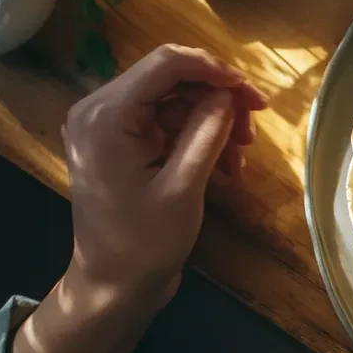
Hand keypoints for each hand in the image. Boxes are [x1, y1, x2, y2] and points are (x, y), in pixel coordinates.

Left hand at [8, 45, 266, 352]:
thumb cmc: (144, 244)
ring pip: (173, 99)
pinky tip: (224, 165)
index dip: (215, 70)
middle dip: (217, 98)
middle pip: (171, 78)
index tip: (253, 96)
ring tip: (241, 156)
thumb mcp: (184, 186)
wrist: (112, 288)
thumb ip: (207, 131)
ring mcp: (107, 126)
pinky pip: (165, 122)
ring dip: (212, 121)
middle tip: (254, 128)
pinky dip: (197, 136)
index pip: (166, 64)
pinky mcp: (119, 142)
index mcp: (106, 115)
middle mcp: (98, 109)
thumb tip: (230, 93)